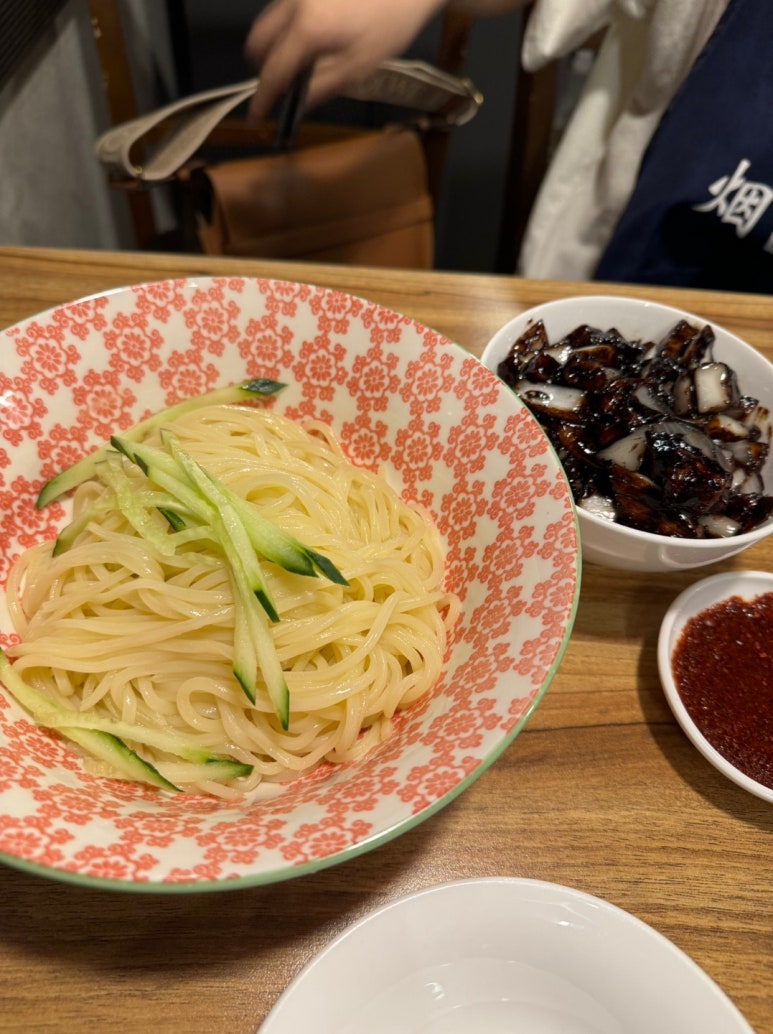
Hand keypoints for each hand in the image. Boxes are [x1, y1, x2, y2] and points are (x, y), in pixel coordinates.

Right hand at [244, 0, 447, 122]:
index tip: (256, 117)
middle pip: (258, 43)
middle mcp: (295, 4)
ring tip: (302, 64)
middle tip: (284, 87)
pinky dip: (287, 29)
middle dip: (265, 69)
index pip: (272, 72)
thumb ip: (323, 87)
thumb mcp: (359, 67)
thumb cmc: (390, 23)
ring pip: (267, 23)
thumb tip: (298, 105)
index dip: (262, 98)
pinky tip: (313, 39)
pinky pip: (282, 9)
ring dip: (275, 47)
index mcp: (308, 29)